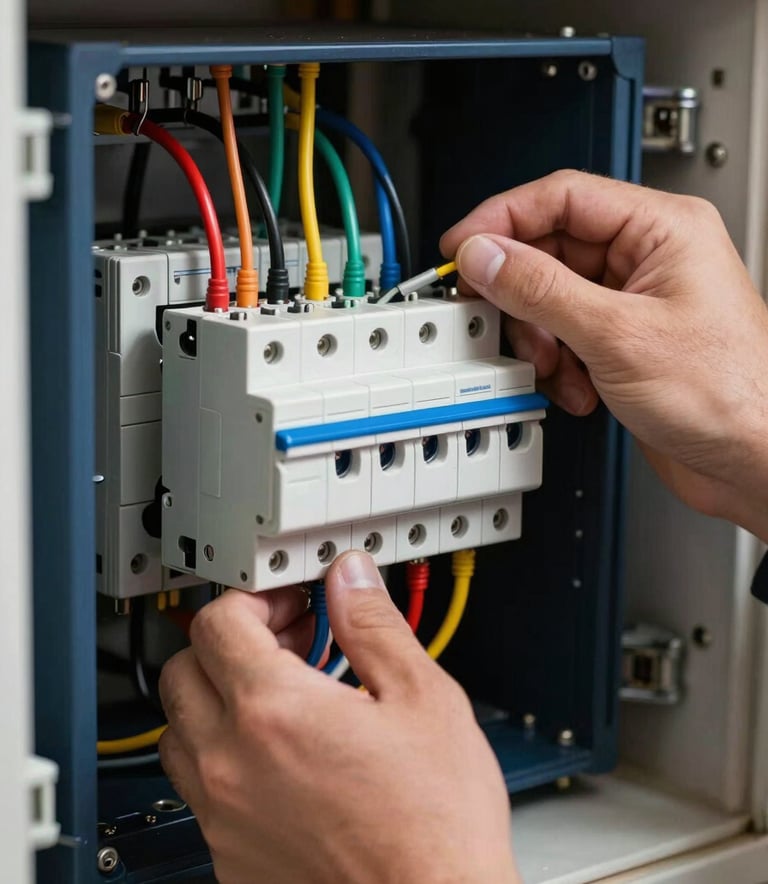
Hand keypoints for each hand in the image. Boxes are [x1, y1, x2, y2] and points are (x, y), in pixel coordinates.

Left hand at [158, 551, 519, 883]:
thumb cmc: (436, 826)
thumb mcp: (423, 699)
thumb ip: (375, 626)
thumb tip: (350, 580)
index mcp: (276, 711)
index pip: (218, 621)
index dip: (254, 598)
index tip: (288, 604)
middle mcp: (232, 763)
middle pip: (183, 669)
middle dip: (229, 642)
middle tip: (286, 643)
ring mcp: (224, 816)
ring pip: (178, 731)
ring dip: (216, 699)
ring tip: (278, 697)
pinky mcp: (230, 858)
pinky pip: (198, 790)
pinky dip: (223, 756)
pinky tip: (281, 758)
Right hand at [441, 170, 767, 539]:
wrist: (752, 460)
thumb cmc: (729, 394)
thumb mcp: (617, 334)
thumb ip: (541, 290)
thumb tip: (486, 256)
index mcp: (663, 228)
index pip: (562, 197)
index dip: (503, 218)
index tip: (462, 245)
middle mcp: (647, 258)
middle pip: (550, 251)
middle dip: (521, 294)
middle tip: (494, 315)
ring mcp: (632, 302)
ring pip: (550, 298)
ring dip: (540, 338)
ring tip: (555, 366)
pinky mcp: (622, 342)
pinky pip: (564, 335)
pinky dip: (558, 364)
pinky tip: (578, 387)